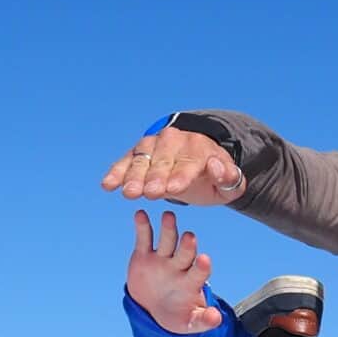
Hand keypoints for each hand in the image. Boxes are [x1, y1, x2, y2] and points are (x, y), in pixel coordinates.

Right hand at [101, 125, 245, 203]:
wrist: (197, 159)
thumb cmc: (214, 177)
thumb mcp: (230, 182)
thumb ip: (230, 178)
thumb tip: (218, 168)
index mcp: (200, 150)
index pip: (190, 163)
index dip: (181, 176)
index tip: (173, 190)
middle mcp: (176, 142)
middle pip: (164, 161)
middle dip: (155, 178)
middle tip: (149, 193)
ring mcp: (155, 145)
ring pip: (143, 160)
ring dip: (134, 177)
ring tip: (128, 193)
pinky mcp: (139, 151)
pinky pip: (126, 160)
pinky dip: (117, 171)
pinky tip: (107, 185)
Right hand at [125, 210, 221, 334]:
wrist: (152, 308)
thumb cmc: (176, 315)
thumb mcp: (189, 323)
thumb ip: (203, 320)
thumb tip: (217, 319)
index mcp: (191, 282)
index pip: (199, 272)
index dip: (201, 267)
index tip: (204, 260)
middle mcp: (179, 266)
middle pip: (185, 252)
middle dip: (187, 245)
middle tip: (189, 237)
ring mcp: (162, 258)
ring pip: (167, 240)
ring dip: (168, 228)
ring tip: (168, 216)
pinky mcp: (144, 254)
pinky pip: (144, 238)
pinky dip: (142, 226)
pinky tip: (141, 215)